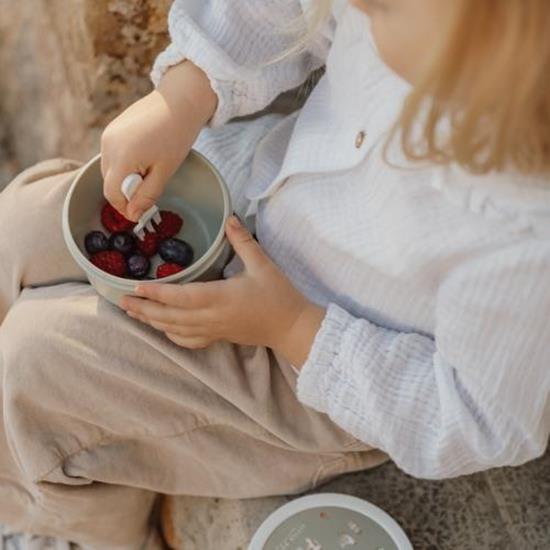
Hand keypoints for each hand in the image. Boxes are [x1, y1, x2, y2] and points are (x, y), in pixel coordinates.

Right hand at [100, 60, 216, 221]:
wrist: (179, 101)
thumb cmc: (176, 135)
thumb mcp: (165, 171)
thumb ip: (147, 195)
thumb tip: (133, 214)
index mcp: (121, 157)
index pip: (112, 194)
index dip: (125, 208)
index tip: (140, 214)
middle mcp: (108, 145)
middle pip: (109, 182)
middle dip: (127, 193)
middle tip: (150, 190)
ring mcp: (108, 135)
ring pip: (110, 170)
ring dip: (125, 178)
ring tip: (150, 171)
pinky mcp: (112, 129)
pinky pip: (112, 156)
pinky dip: (124, 164)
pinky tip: (145, 158)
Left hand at [119, 216, 325, 366]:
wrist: (291, 327)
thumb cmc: (278, 296)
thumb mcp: (263, 264)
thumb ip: (243, 241)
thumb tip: (230, 218)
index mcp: (220, 298)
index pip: (181, 297)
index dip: (157, 293)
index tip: (135, 286)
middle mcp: (211, 317)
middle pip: (169, 316)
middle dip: (144, 308)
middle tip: (120, 300)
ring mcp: (213, 330)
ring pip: (174, 330)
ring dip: (152, 322)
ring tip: (133, 313)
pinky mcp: (218, 337)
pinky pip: (188, 341)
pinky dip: (170, 335)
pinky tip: (162, 329)